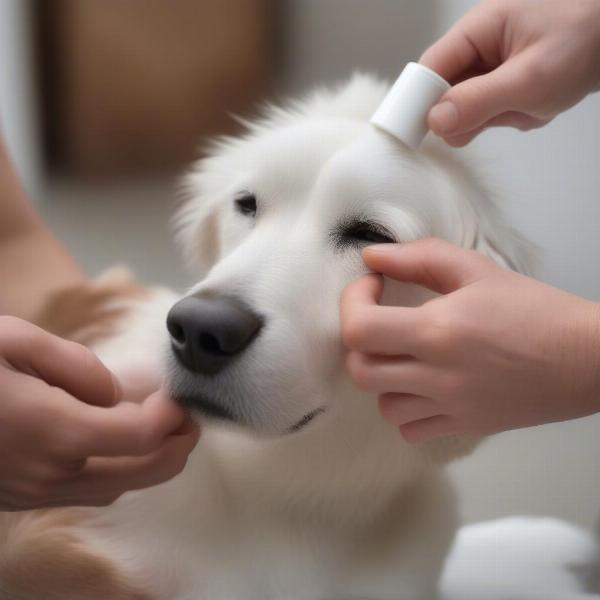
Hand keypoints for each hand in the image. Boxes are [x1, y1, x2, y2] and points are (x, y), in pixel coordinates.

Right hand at [0, 317, 198, 510]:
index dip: (172, 417)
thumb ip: (76, 365)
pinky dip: (119, 471)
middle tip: (189, 418)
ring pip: (118, 487)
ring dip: (152, 462)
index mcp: (53, 428)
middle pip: (141, 472)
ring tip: (164, 428)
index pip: (141, 436)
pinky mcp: (22, 496)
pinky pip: (88, 491)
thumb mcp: (15, 340)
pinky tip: (118, 442)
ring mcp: (34, 491)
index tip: (180, 396)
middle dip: (177, 447)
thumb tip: (115, 393)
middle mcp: (50, 470)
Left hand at [341, 238, 599, 441]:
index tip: (372, 285)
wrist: (587, 358)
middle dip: (359, 341)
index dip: (352, 302)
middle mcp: (437, 375)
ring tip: (404, 356)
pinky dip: (406, 410)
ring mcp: (450, 408)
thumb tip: (371, 256)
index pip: (358, 329)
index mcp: (437, 331)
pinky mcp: (466, 427)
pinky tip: (422, 387)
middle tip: (380, 320)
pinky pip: (411, 430)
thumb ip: (419, 257)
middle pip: (360, 371)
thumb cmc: (535, 309)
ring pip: (382, 405)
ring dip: (383, 377)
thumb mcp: (477, 270)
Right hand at [420, 0, 599, 145]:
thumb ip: (478, 102)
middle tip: (502, 114)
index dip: (418, 103)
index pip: (429, 70)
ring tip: (528, 104)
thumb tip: (434, 122)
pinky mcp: (504, 81)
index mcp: (477, 30)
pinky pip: (489, 109)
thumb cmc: (584, 42)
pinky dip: (508, 116)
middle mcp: (478, 46)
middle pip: (445, 92)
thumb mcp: (529, 79)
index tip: (418, 136)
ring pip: (467, 107)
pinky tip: (532, 106)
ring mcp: (492, 65)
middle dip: (468, 113)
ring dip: (493, 117)